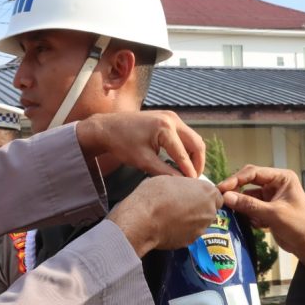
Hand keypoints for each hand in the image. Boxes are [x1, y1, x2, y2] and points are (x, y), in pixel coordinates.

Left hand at [75, 111, 204, 177]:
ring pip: (193, 139)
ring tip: (188, 173)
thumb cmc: (122, 143)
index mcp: (165, 128)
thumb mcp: (143, 161)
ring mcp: (171, 117)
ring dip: (193, 156)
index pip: (184, 155)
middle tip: (194, 180)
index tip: (193, 187)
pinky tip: (181, 162)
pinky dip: (186, 149)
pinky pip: (184, 135)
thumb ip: (164, 172)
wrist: (107, 128)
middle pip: (197, 143)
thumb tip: (182, 184)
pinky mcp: (168, 119)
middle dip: (197, 163)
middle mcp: (172, 119)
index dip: (189, 172)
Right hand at [108, 176, 221, 256]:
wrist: (142, 221)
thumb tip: (183, 189)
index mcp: (207, 192)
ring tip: (172, 216)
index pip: (216, 195)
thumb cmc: (154, 195)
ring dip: (191, 220)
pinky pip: (189, 234)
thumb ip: (184, 185)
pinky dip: (182, 231)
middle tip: (181, 205)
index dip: (204, 195)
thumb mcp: (169, 179)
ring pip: (200, 223)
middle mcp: (209, 211)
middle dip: (199, 208)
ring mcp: (200, 228)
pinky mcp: (190, 241)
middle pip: (209, 210)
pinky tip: (168, 227)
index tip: (193, 195)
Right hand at [217, 165, 304, 258]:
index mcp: (282, 178)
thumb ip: (249, 205)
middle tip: (220, 199)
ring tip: (233, 214)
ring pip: (248, 197)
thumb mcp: (273, 214)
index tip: (221, 188)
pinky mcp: (267, 208)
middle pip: (248, 182)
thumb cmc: (298, 225)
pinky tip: (255, 224)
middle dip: (237, 192)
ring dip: (242, 206)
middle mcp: (275, 184)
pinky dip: (249, 215)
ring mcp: (270, 196)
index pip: (253, 172)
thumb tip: (226, 197)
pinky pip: (251, 207)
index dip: (236, 179)